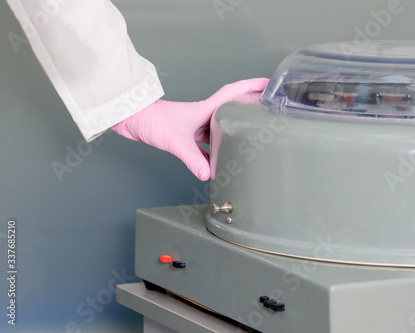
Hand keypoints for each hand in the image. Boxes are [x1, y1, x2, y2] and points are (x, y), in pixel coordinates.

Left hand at [112, 78, 268, 180]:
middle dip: (247, 112)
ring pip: (219, 131)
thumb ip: (192, 158)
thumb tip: (208, 174)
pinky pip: (205, 145)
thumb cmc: (151, 120)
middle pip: (231, 112)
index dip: (251, 87)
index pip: (234, 93)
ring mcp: (195, 125)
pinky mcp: (186, 135)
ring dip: (230, 137)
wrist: (130, 120)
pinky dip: (212, 154)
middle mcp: (203, 116)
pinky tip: (217, 164)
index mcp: (205, 109)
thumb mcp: (175, 140)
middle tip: (263, 116)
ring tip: (246, 145)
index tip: (268, 84)